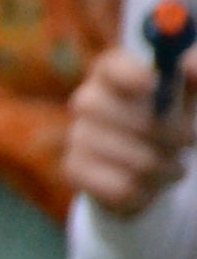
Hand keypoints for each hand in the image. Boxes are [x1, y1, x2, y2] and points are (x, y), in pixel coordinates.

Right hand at [66, 45, 195, 216]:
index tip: (155, 86)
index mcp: (112, 72)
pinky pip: (123, 187)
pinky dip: (147, 190)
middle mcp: (87, 99)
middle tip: (190, 141)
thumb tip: (193, 69)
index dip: (132, 76)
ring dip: (167, 168)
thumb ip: (193, 71)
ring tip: (170, 164)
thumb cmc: (171, 116)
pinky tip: (146, 183)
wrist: (144, 162)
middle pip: (133, 119)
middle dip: (174, 136)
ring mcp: (77, 135)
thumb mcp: (188, 92)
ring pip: (138, 160)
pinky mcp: (73, 169)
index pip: (113, 67)